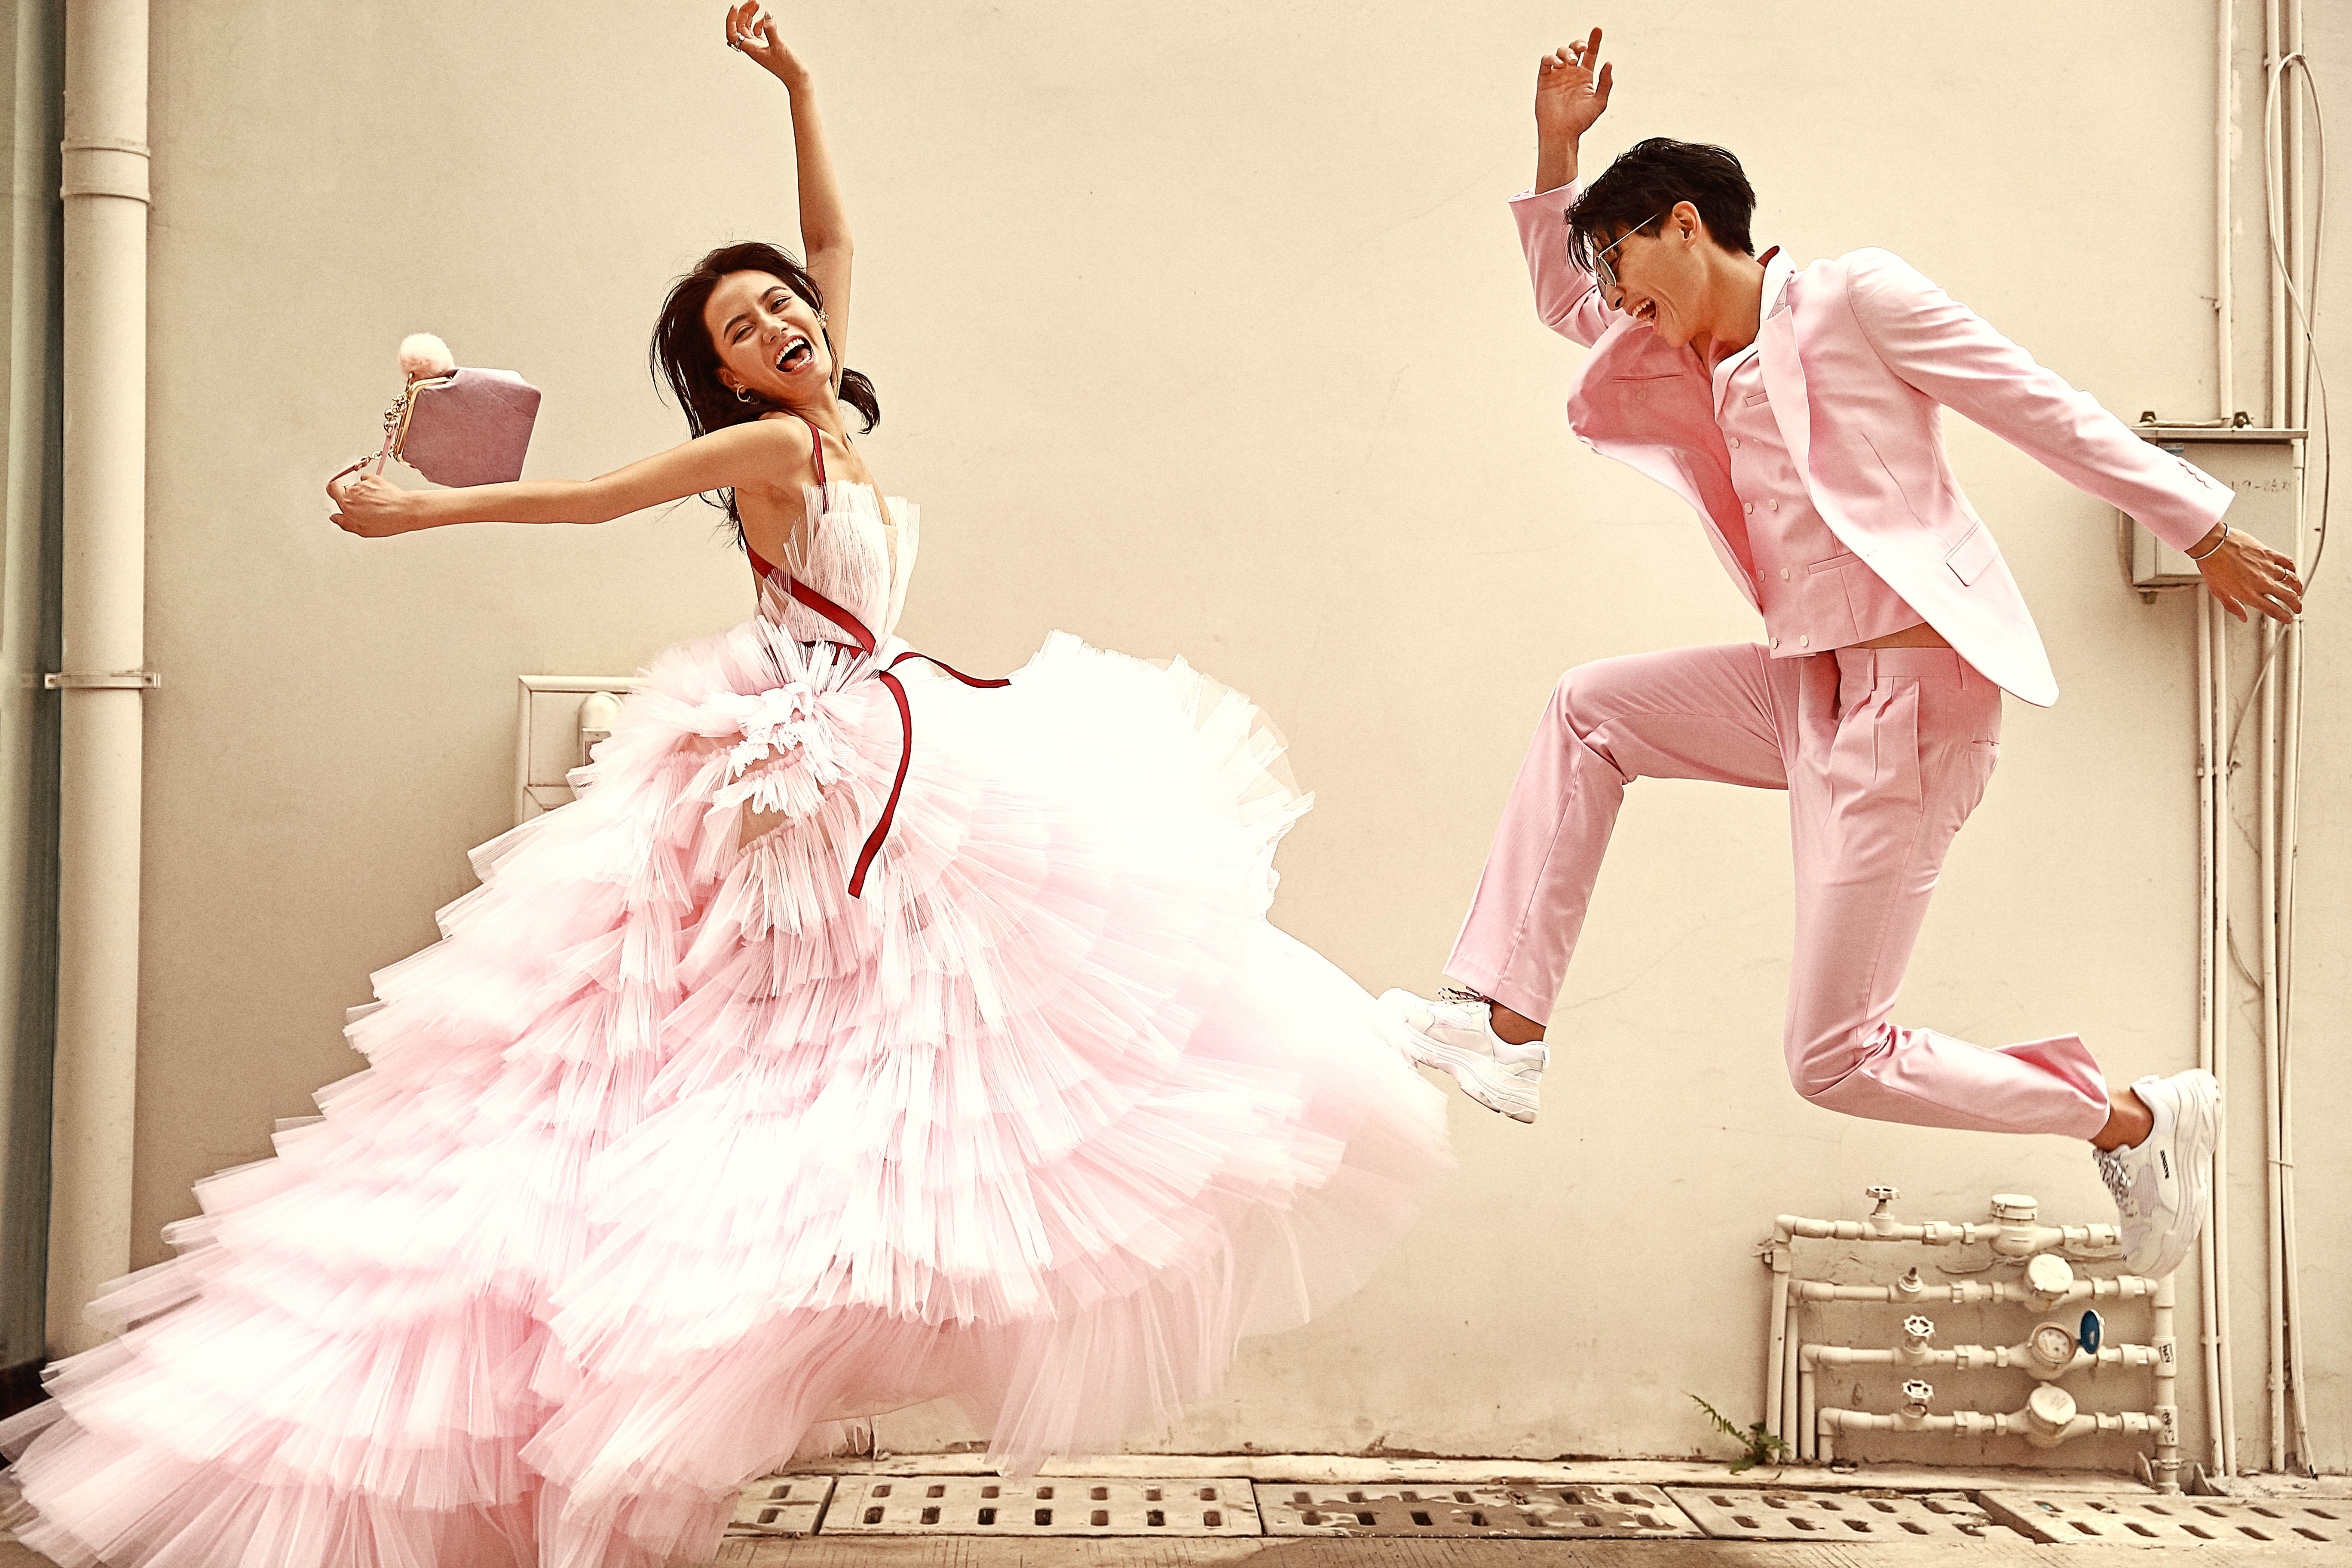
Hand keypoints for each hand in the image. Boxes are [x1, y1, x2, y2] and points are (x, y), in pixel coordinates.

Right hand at [328, 468, 417, 537]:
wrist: (406, 511)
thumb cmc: (387, 521)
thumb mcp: (363, 530)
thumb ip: (345, 523)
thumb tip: (334, 517)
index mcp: (347, 504)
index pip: (331, 488)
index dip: (333, 489)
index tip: (337, 492)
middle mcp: (353, 491)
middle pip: (346, 489)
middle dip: (352, 497)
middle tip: (365, 507)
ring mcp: (364, 484)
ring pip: (358, 486)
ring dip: (364, 492)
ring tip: (377, 503)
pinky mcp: (374, 478)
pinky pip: (367, 479)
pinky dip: (372, 485)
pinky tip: (380, 495)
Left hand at [725, 2, 806, 89]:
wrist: (797, 78)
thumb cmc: (788, 68)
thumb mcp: (779, 46)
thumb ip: (771, 29)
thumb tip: (767, 15)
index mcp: (751, 50)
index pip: (733, 33)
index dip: (731, 19)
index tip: (735, 7)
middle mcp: (753, 48)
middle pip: (740, 27)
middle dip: (744, 12)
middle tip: (753, 2)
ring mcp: (759, 47)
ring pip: (748, 28)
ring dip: (751, 16)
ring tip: (757, 5)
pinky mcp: (766, 47)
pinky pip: (757, 32)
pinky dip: (759, 23)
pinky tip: (765, 19)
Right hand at [1536, 28, 1611, 145]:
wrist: (1561, 133)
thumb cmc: (1580, 121)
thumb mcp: (1599, 102)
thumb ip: (1605, 83)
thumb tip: (1609, 63)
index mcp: (1585, 76)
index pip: (1591, 54)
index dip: (1595, 40)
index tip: (1598, 29)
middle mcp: (1571, 73)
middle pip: (1575, 49)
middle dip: (1578, 44)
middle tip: (1583, 48)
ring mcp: (1557, 75)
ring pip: (1561, 52)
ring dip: (1566, 52)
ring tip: (1570, 63)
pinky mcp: (1544, 79)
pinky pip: (1546, 61)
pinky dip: (1552, 58)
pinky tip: (1559, 64)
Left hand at [2194, 524, 2303, 623]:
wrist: (2212, 545)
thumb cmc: (2212, 566)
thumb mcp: (2219, 592)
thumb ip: (2233, 606)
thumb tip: (2242, 617)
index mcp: (2249, 594)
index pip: (2272, 609)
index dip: (2283, 616)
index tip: (2287, 618)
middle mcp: (2261, 582)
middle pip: (2287, 596)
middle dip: (2296, 604)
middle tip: (2297, 607)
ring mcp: (2267, 567)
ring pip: (2291, 579)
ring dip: (2297, 586)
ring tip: (2298, 590)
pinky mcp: (2268, 553)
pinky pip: (2287, 561)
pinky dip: (2292, 568)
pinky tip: (2292, 570)